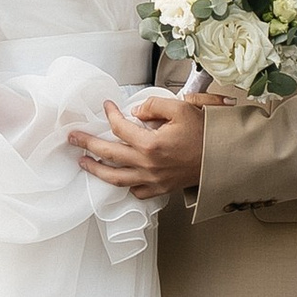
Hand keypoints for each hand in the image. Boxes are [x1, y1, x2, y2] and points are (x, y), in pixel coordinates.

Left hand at [70, 91, 209, 198]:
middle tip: (72, 138)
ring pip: (116, 178)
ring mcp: (153, 179)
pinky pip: (136, 191)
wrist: (223, 158)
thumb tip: (135, 112)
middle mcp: (148, 164)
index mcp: (152, 143)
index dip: (110, 114)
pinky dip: (124, 186)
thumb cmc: (205, 133)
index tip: (107, 106)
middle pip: (109, 154)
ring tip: (83, 162)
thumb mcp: (182, 108)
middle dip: (87, 144)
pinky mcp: (160, 188)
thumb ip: (154, 105)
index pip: (120, 127)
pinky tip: (117, 178)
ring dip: (96, 170)